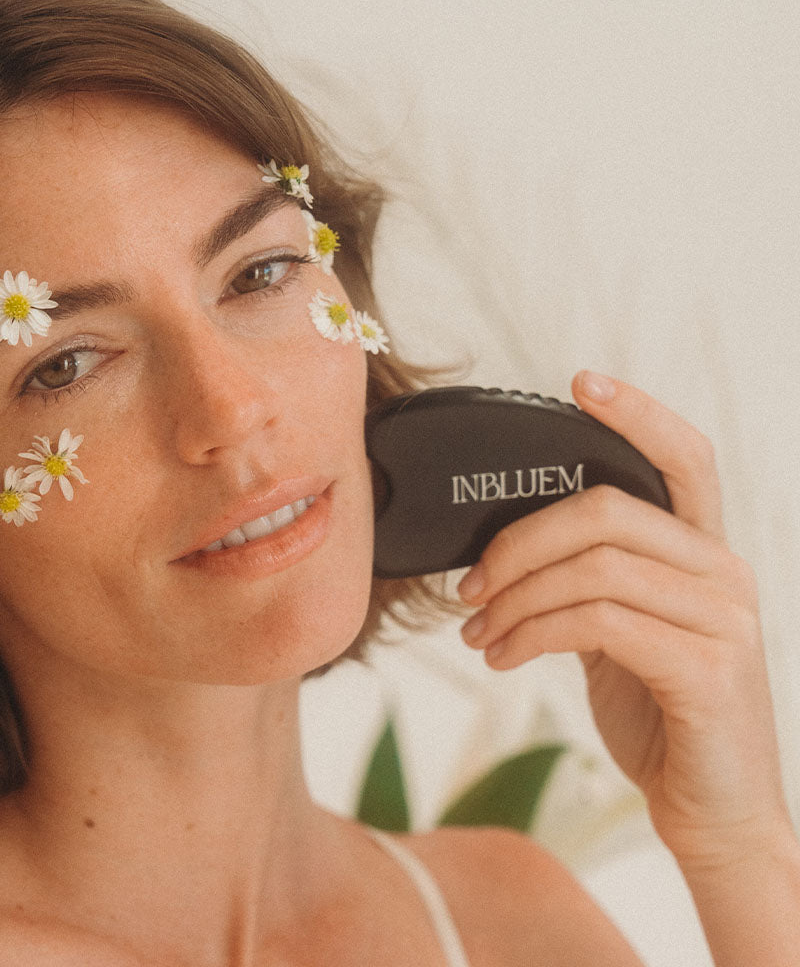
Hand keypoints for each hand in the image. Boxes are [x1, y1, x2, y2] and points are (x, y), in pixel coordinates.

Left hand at [456, 370, 791, 865]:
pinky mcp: (706, 668)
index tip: (580, 382)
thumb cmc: (660, 710)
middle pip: (606, 509)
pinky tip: (501, 656)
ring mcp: (723, 619)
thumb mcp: (620, 630)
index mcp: (702, 551)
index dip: (636, 412)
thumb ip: (587, 580)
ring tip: (478, 631)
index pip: (684, 457)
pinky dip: (530, 632)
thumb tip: (507, 547)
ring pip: (593, 566)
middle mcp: (723, 571)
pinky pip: (596, 621)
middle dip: (518, 541)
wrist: (711, 810)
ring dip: (513, 596)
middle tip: (469, 586)